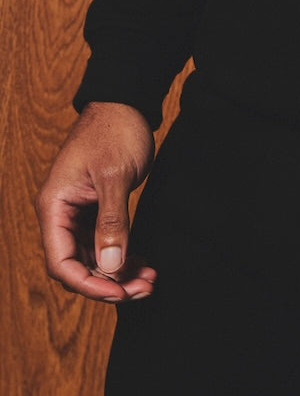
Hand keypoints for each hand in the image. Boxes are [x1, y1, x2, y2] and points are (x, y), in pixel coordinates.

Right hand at [34, 101, 158, 303]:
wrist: (126, 103)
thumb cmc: (115, 131)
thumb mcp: (115, 178)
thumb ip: (111, 223)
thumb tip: (110, 267)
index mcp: (54, 206)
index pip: (60, 262)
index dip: (87, 284)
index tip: (118, 293)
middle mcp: (61, 213)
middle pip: (76, 266)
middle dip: (108, 283)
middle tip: (142, 289)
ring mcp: (78, 213)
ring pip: (92, 258)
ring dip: (119, 273)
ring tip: (149, 280)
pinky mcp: (95, 209)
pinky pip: (104, 244)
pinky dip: (123, 257)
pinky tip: (144, 264)